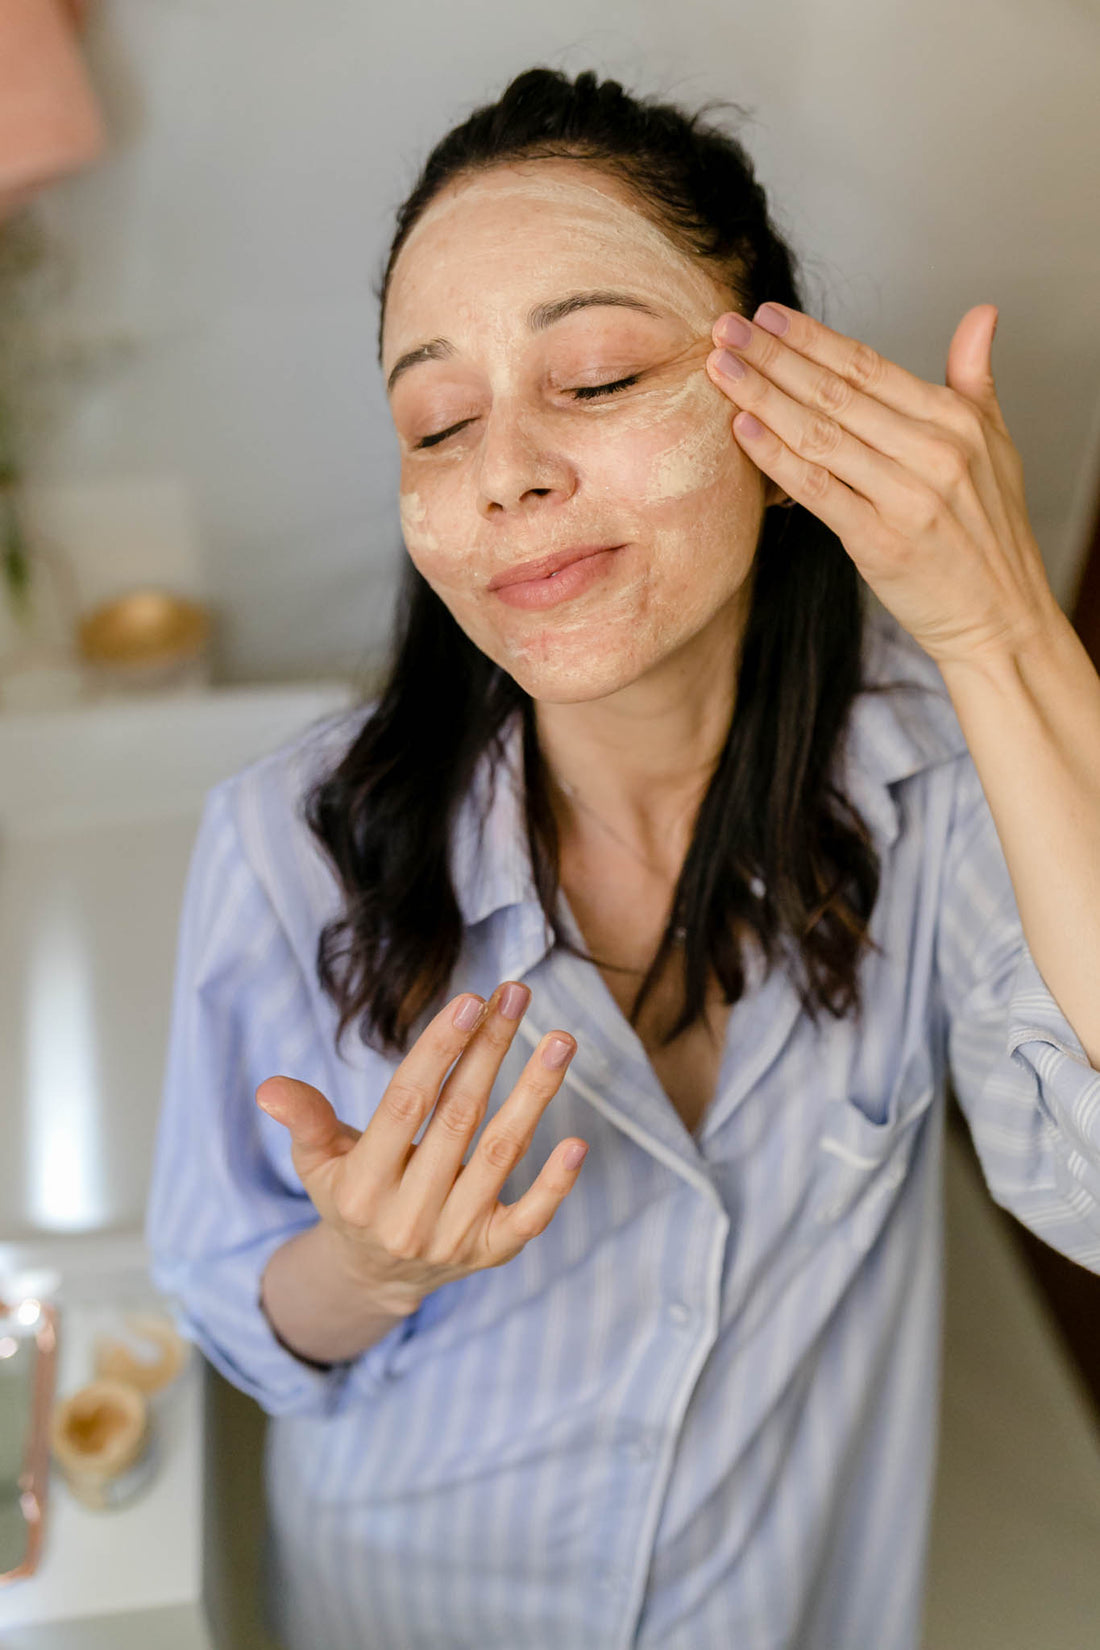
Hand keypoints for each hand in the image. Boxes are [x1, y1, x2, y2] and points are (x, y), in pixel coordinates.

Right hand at [255, 982, 586, 1314]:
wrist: (375, 1275)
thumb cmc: (350, 1194)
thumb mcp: (317, 1160)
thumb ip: (304, 1119)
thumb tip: (271, 1088)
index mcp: (362, 1185)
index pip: (407, 1103)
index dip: (440, 1050)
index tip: (471, 1001)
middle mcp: (408, 1213)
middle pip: (459, 1117)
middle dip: (491, 1050)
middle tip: (518, 997)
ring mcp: (453, 1236)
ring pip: (501, 1153)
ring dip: (535, 1093)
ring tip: (560, 1040)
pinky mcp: (490, 1252)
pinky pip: (530, 1217)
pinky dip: (555, 1183)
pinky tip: (578, 1142)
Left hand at [705, 301, 1062, 669]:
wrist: (1000, 615)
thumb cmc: (989, 532)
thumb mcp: (996, 444)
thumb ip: (975, 379)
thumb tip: (981, 315)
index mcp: (956, 421)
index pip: (869, 366)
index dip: (812, 338)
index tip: (766, 315)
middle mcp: (933, 452)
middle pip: (836, 392)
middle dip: (774, 357)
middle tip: (724, 329)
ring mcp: (906, 497)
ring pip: (820, 435)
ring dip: (763, 397)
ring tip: (720, 369)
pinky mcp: (880, 541)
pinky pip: (817, 490)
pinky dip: (776, 457)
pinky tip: (742, 428)